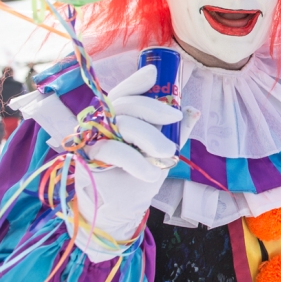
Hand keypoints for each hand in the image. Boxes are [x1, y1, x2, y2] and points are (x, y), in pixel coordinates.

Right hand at [73, 65, 199, 261]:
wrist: (121, 208)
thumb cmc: (139, 177)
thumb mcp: (162, 152)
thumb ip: (176, 132)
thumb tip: (192, 110)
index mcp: (117, 119)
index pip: (124, 93)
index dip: (136, 80)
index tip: (154, 73)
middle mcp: (101, 124)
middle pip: (126, 104)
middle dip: (155, 109)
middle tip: (176, 120)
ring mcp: (92, 139)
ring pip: (123, 124)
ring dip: (150, 138)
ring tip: (166, 154)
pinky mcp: (88, 158)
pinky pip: (114, 149)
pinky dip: (137, 161)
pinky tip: (151, 172)